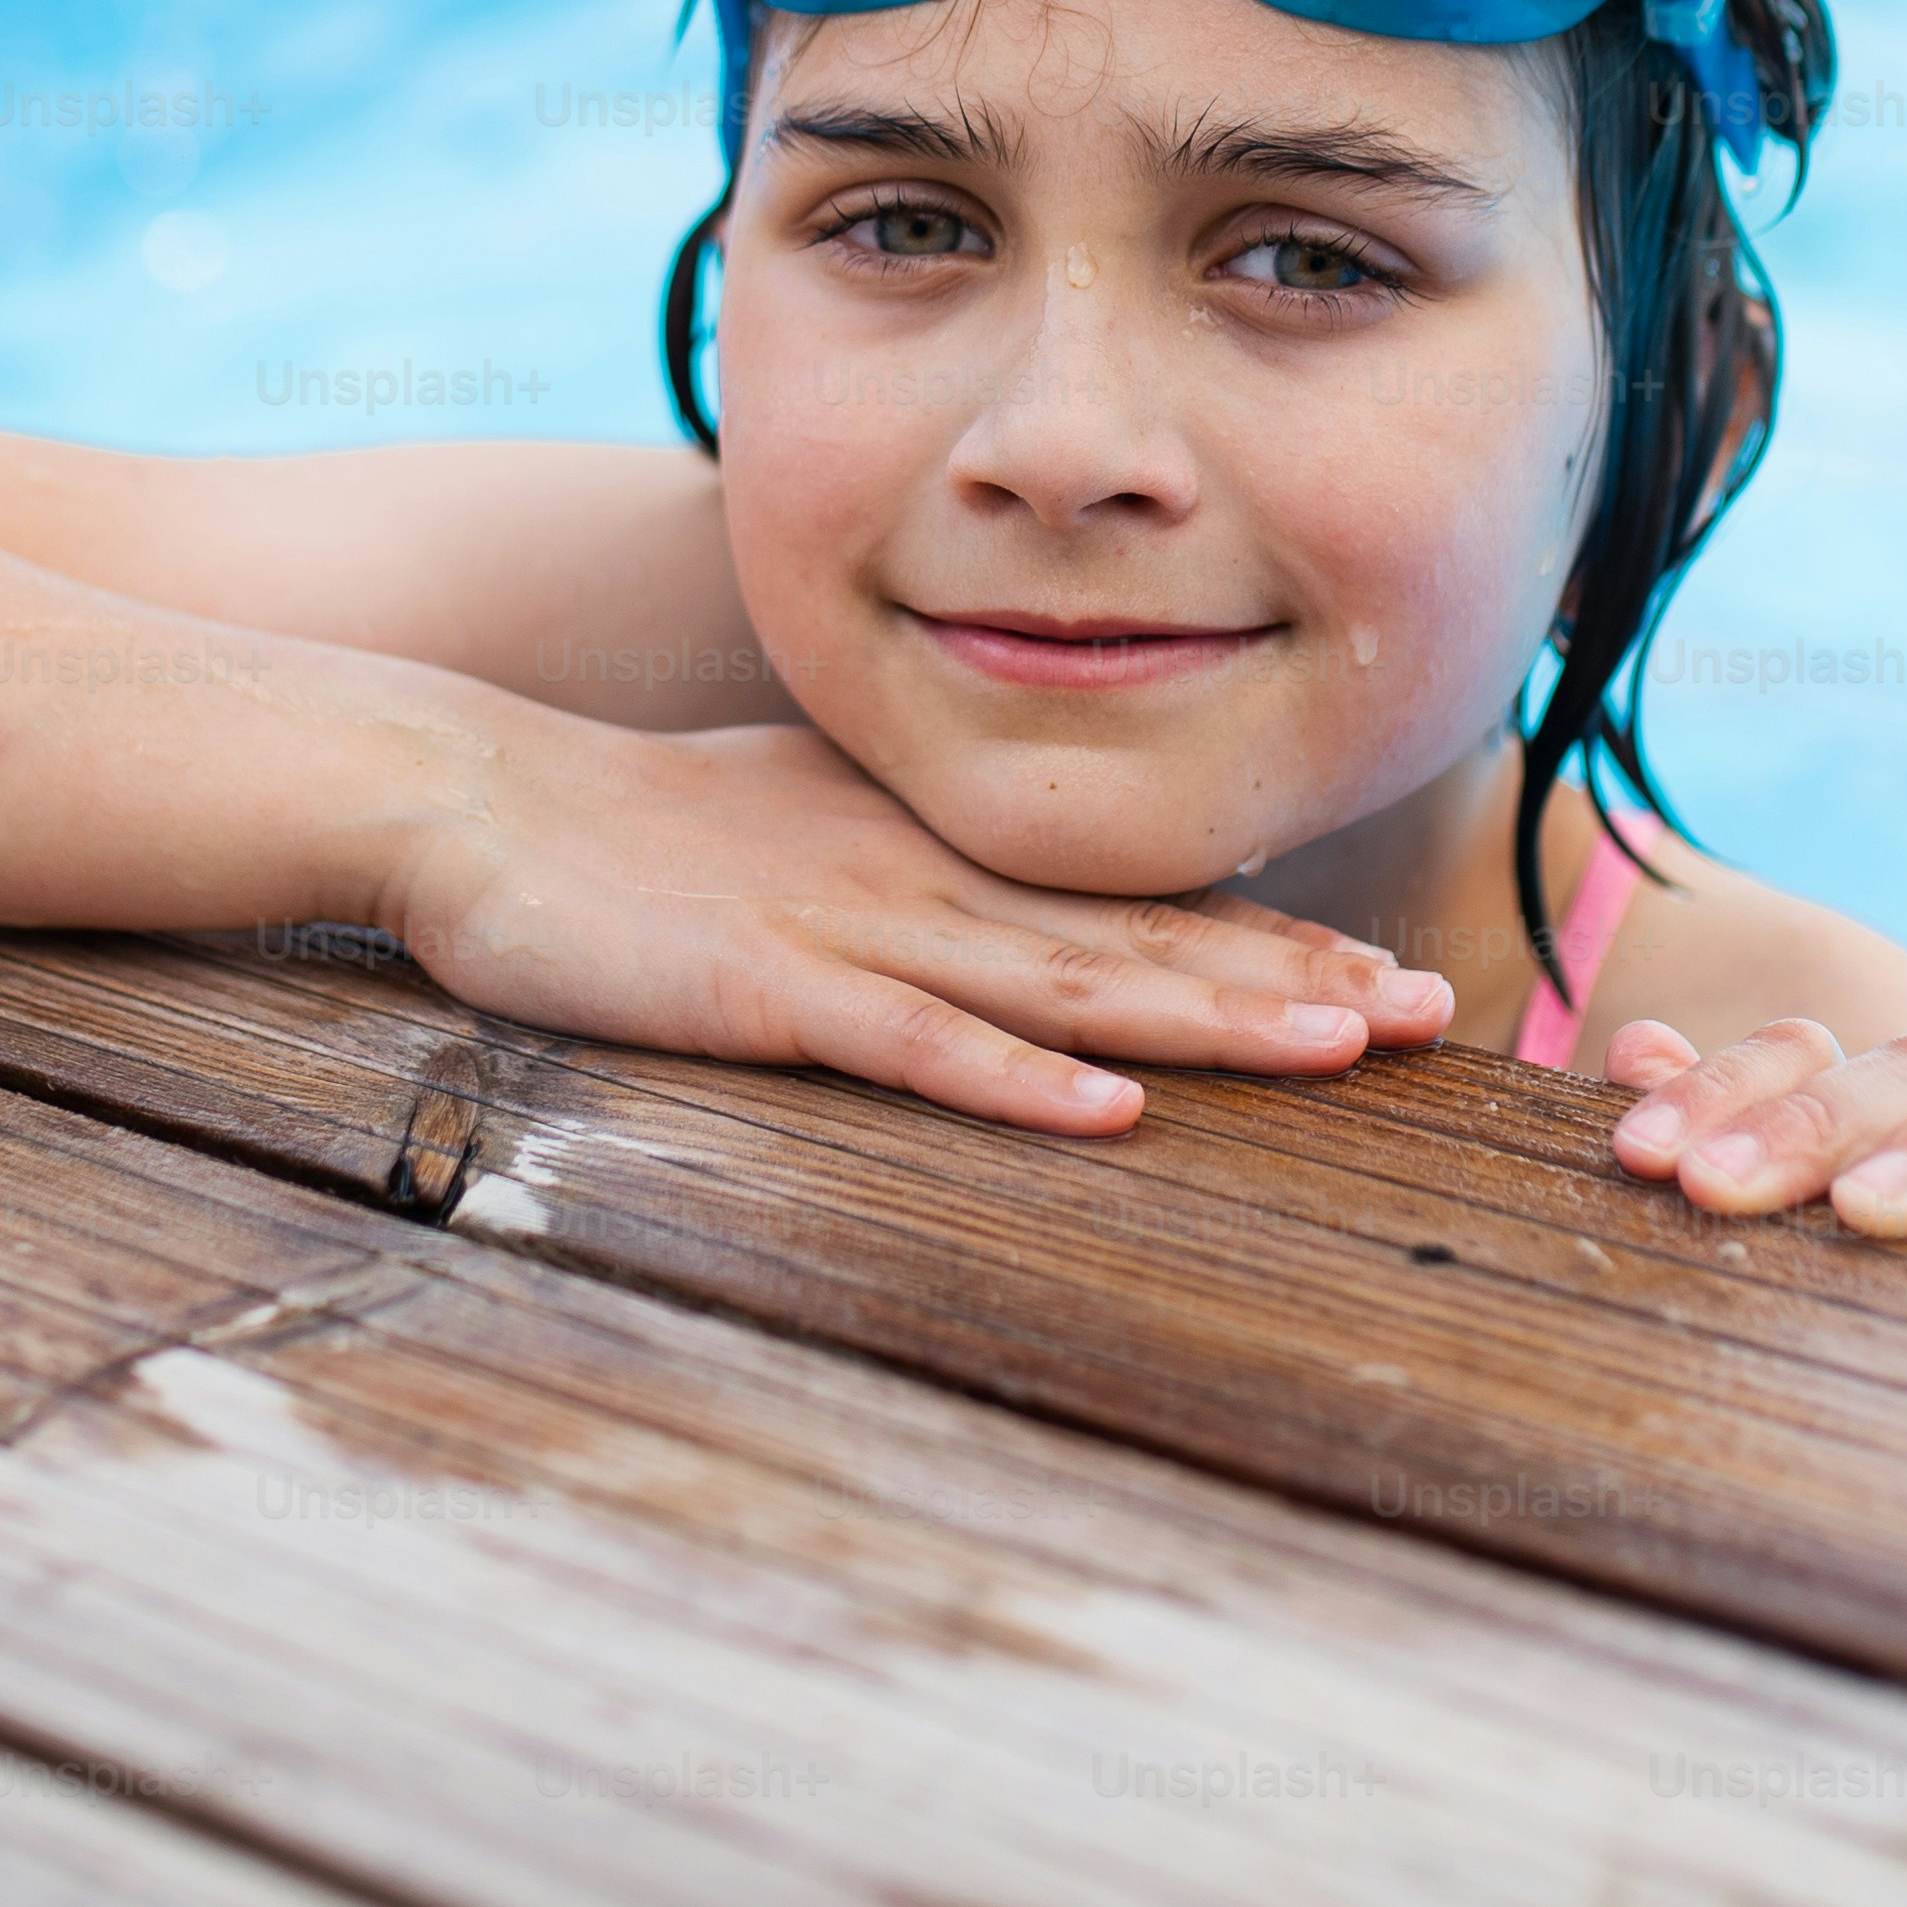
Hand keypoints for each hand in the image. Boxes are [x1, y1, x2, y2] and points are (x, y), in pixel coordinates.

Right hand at [380, 719, 1451, 1136]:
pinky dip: (1015, 1080)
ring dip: (1208, 1020)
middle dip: (1294, 981)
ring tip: (1340, 1049)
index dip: (1270, 942)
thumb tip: (997, 920)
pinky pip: (914, 1045)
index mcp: (933, 854)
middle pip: (1140, 945)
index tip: (1392, 976)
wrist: (474, 795)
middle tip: (1433, 1016)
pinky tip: (1108, 1112)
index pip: (1132, 907)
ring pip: (1065, 987)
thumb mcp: (796, 836)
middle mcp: (923, 886)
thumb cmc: (628, 831)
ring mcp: (853, 933)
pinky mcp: (771, 990)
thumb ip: (902, 875)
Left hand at [1600, 1016, 1906, 1237]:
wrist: (1875, 1247)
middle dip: (1801, 1131)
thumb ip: (1685, 1112)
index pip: (1796, 1053)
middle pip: (1894, 1077)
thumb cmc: (1767, 1219)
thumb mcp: (1713, 1160)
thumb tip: (1641, 1048)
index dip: (1719, 1089)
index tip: (1643, 1148)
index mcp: (1848, 1082)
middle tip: (1710, 1188)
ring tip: (1862, 1208)